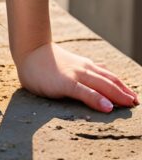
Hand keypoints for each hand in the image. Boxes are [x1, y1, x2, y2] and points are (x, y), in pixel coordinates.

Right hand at [15, 41, 139, 112]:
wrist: (29, 53)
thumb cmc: (48, 61)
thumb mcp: (72, 64)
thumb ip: (86, 69)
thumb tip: (103, 70)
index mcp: (86, 67)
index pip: (110, 77)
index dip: (123, 87)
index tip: (134, 97)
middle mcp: (84, 69)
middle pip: (110, 82)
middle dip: (125, 93)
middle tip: (137, 103)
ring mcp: (75, 75)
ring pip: (101, 86)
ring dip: (117, 95)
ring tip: (129, 104)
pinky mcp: (65, 83)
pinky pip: (84, 92)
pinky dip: (97, 99)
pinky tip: (107, 107)